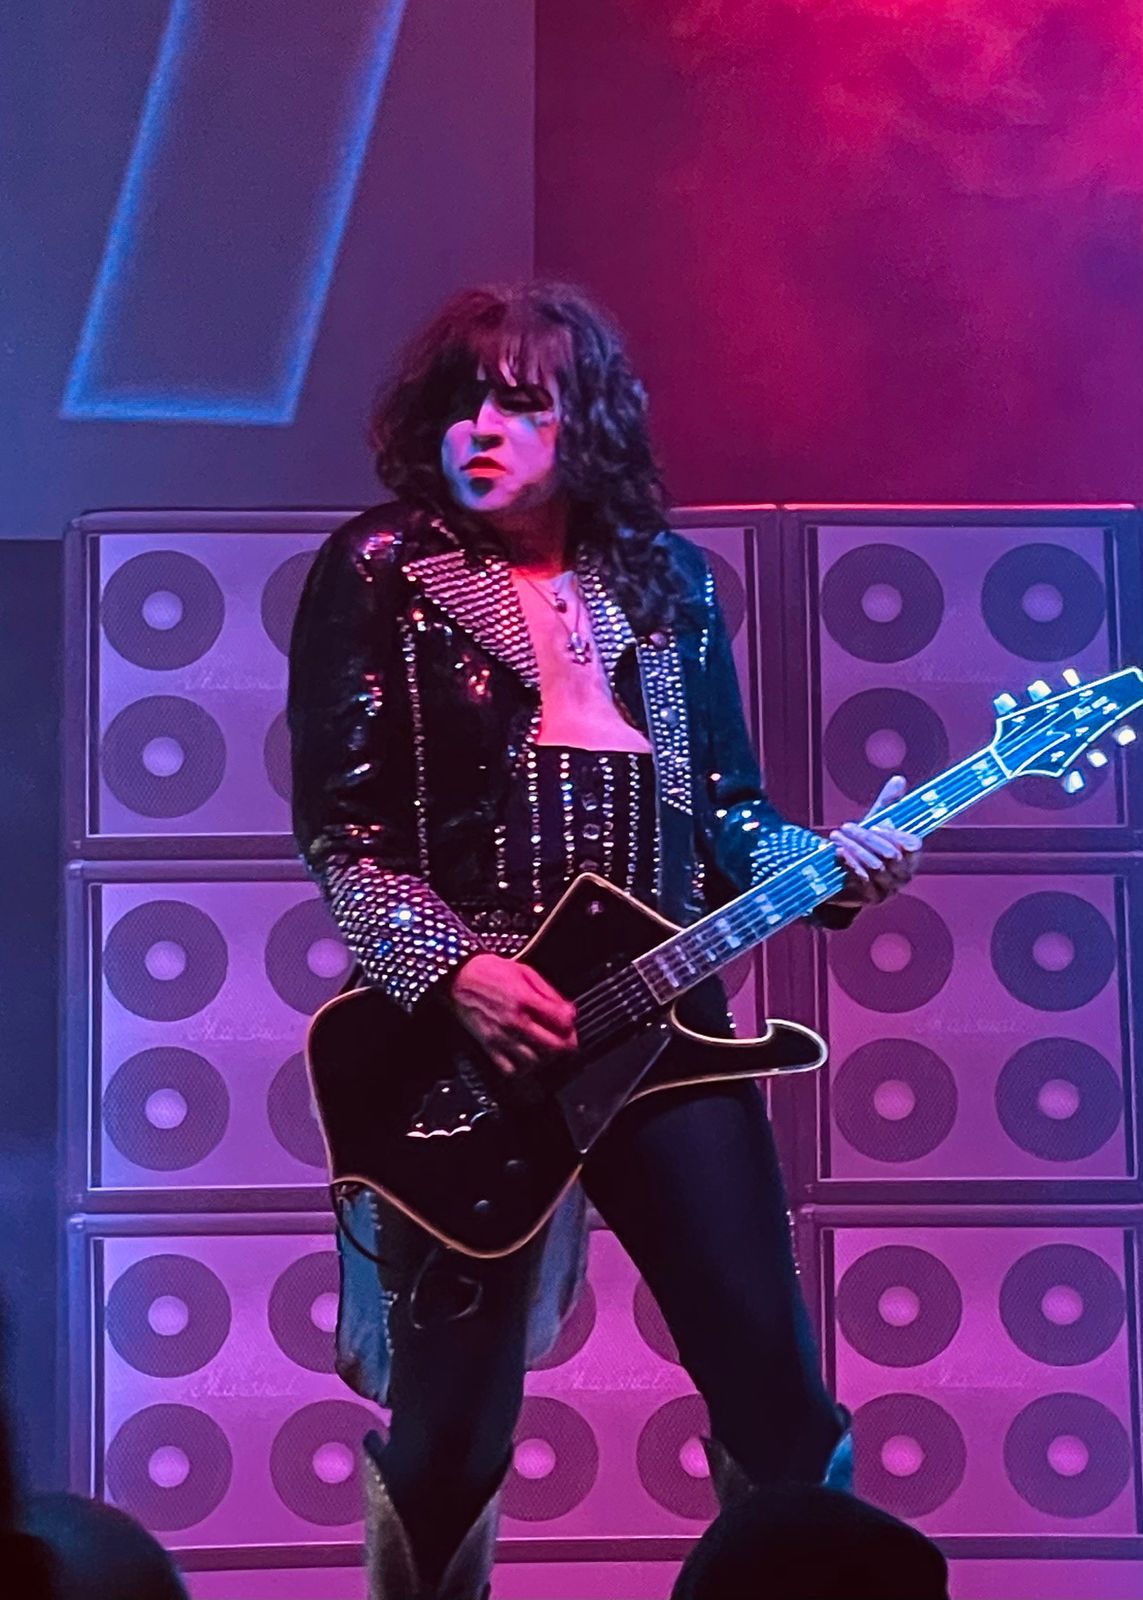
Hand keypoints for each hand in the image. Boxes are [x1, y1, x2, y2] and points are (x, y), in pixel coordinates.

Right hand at [444, 953, 576, 1079]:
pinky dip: (522, 1069)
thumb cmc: (491, 971)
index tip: (570, 1023)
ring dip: (546, 1058)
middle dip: (566, 1046)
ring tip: (547, 1050)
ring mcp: (501, 1036)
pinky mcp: (488, 1046)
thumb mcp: (526, 972)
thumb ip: (550, 994)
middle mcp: (515, 1021)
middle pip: (553, 1046)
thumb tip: (569, 1011)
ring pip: (534, 1061)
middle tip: (567, 1042)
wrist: (459, 976)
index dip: (571, 1025)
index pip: (562, 1022)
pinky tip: (526, 1059)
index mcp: (525, 999)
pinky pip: (509, 1069)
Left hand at [827, 775, 921, 908]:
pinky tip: (838, 853)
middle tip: (846, 826)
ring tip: (837, 836)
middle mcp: (905, 875)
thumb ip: (888, 804)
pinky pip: (864, 880)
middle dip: (866, 838)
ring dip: (854, 849)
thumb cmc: (865, 848)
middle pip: (891, 855)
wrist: (844, 878)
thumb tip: (898, 779)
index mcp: (911, 857)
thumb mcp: (876, 824)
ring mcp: (890, 889)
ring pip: (876, 866)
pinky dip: (851, 864)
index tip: (875, 824)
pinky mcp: (873, 898)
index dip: (895, 834)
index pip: (913, 845)